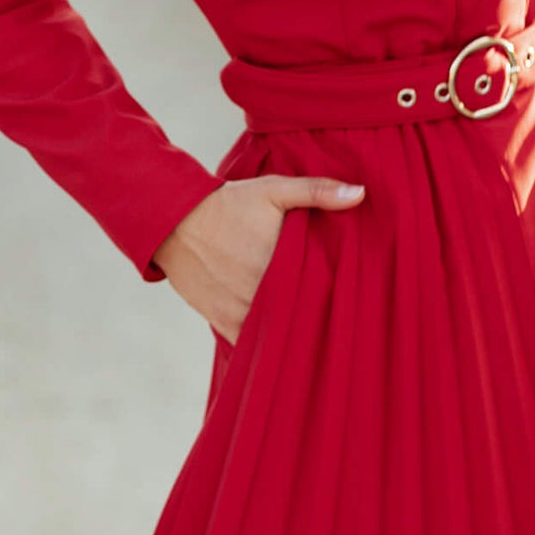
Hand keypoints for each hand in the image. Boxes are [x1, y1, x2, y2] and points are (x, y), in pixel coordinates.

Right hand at [151, 173, 365, 343]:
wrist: (173, 221)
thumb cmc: (227, 204)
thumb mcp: (274, 190)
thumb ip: (317, 192)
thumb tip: (360, 193)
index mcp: (283, 264)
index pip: (322, 292)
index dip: (338, 297)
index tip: (353, 299)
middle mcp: (263, 294)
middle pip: (302, 317)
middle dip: (317, 317)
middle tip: (339, 321)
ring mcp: (241, 312)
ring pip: (278, 334)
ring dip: (293, 332)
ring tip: (312, 331)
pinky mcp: (223, 322)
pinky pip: (251, 344)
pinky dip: (265, 344)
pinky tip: (282, 341)